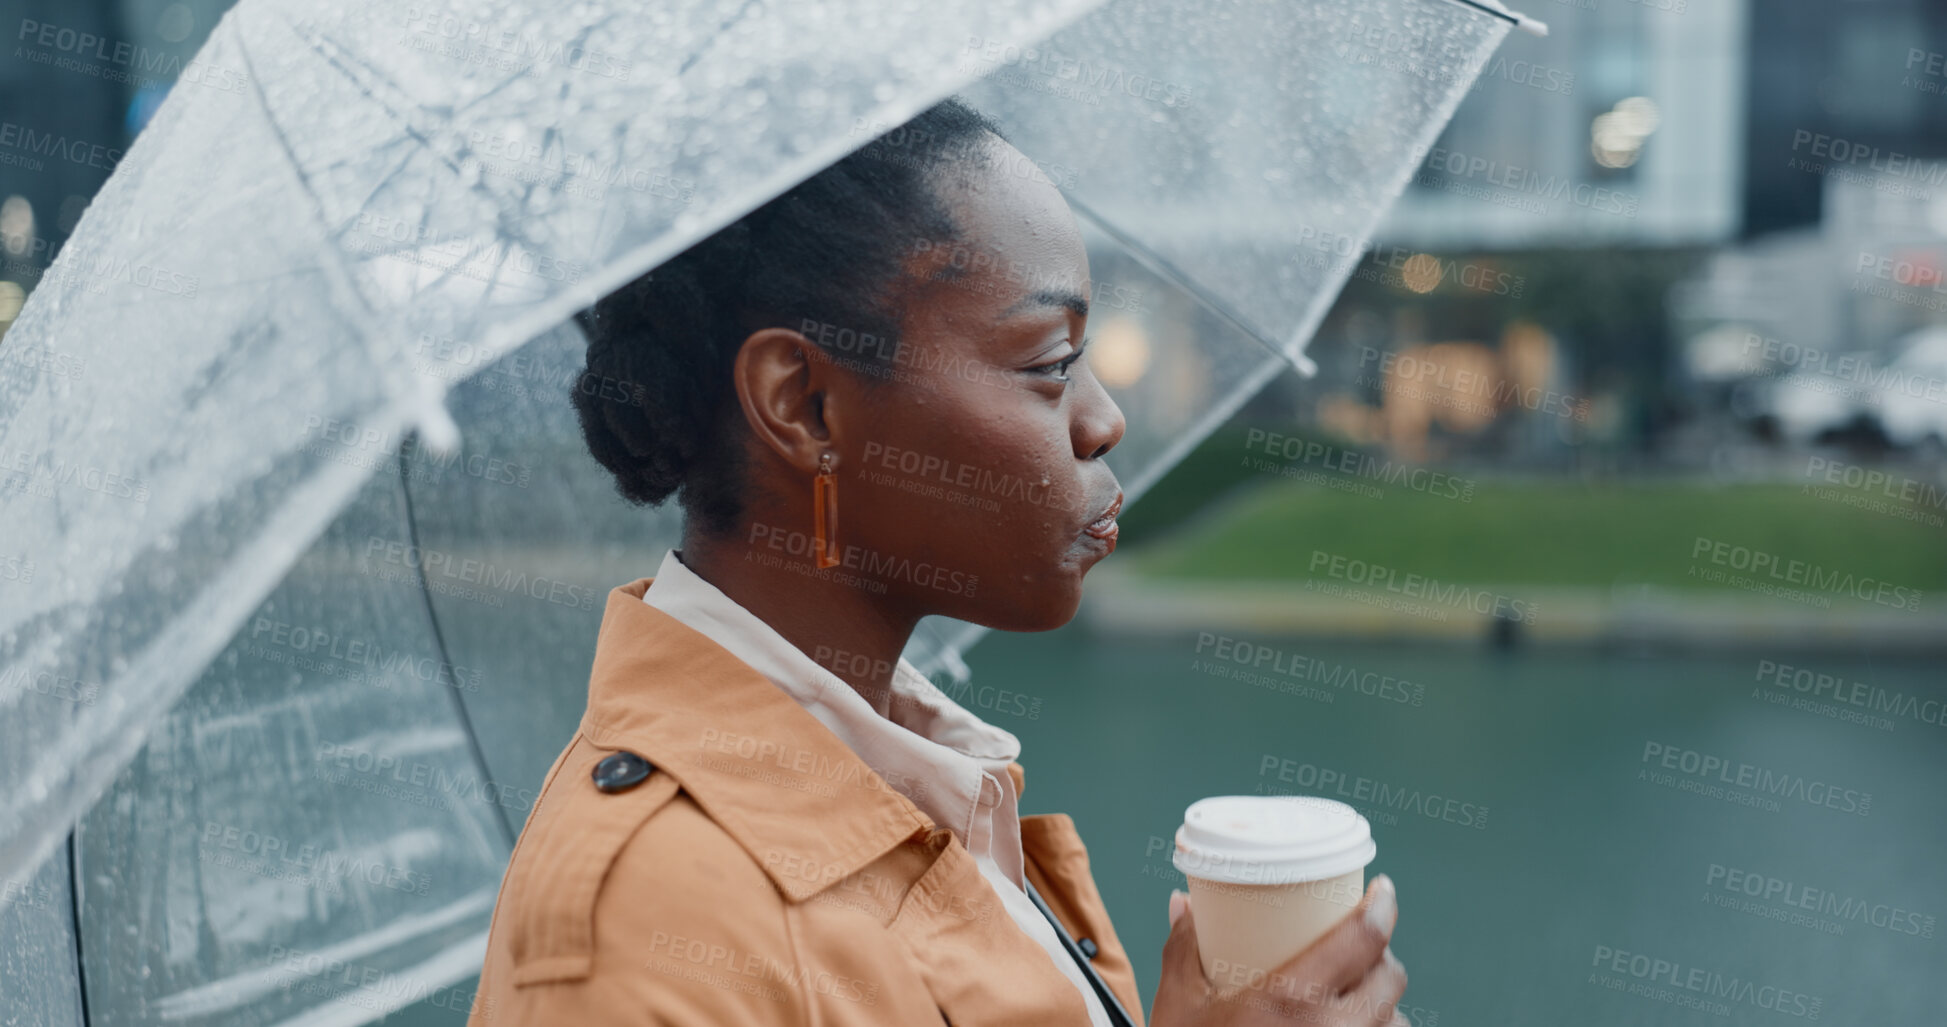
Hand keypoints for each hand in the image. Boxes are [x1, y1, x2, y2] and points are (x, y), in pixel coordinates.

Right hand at [1149, 875, 1408, 1026]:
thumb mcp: (1179, 1004)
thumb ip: (1184, 947)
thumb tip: (1185, 903)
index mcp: (1292, 999)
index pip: (1363, 940)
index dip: (1382, 907)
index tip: (1383, 890)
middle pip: (1390, 979)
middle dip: (1382, 958)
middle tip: (1363, 947)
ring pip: (1395, 1025)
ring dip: (1384, 1007)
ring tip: (1359, 998)